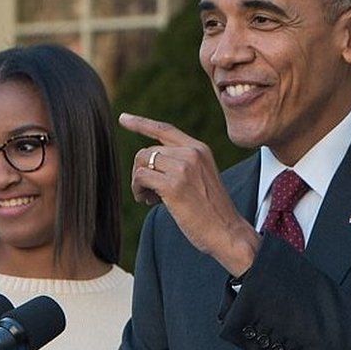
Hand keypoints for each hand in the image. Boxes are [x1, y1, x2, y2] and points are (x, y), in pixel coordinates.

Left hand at [120, 112, 259, 275]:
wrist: (228, 232)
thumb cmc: (212, 211)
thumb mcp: (201, 178)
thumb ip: (181, 164)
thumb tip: (147, 163)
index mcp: (200, 149)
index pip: (165, 129)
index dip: (141, 123)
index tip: (123, 118)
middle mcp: (192, 153)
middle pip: (147, 151)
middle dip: (141, 171)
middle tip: (150, 193)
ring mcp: (183, 167)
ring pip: (142, 162)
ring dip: (138, 182)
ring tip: (150, 198)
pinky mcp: (173, 185)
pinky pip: (140, 177)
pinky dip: (138, 190)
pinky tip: (150, 202)